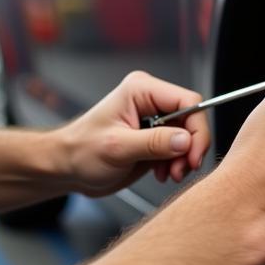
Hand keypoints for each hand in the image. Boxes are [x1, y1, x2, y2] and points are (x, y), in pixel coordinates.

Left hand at [53, 71, 210, 195]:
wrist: (68, 168)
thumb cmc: (81, 151)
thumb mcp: (117, 148)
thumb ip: (154, 143)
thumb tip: (186, 140)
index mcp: (142, 90)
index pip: (188, 101)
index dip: (196, 129)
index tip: (193, 156)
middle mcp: (151, 100)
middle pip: (192, 119)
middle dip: (190, 147)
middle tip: (180, 170)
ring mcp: (155, 119)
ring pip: (189, 135)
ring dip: (184, 159)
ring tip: (169, 174)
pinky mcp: (156, 137)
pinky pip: (180, 147)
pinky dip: (176, 163)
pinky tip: (162, 173)